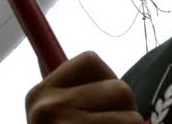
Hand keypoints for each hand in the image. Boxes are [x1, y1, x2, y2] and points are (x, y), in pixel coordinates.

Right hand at [25, 51, 142, 122]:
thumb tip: (43, 53)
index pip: (90, 59)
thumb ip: (60, 87)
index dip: (108, 78)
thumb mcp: (50, 116)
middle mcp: (49, 109)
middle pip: (120, 89)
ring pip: (132, 117)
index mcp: (39, 95)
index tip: (107, 101)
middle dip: (124, 110)